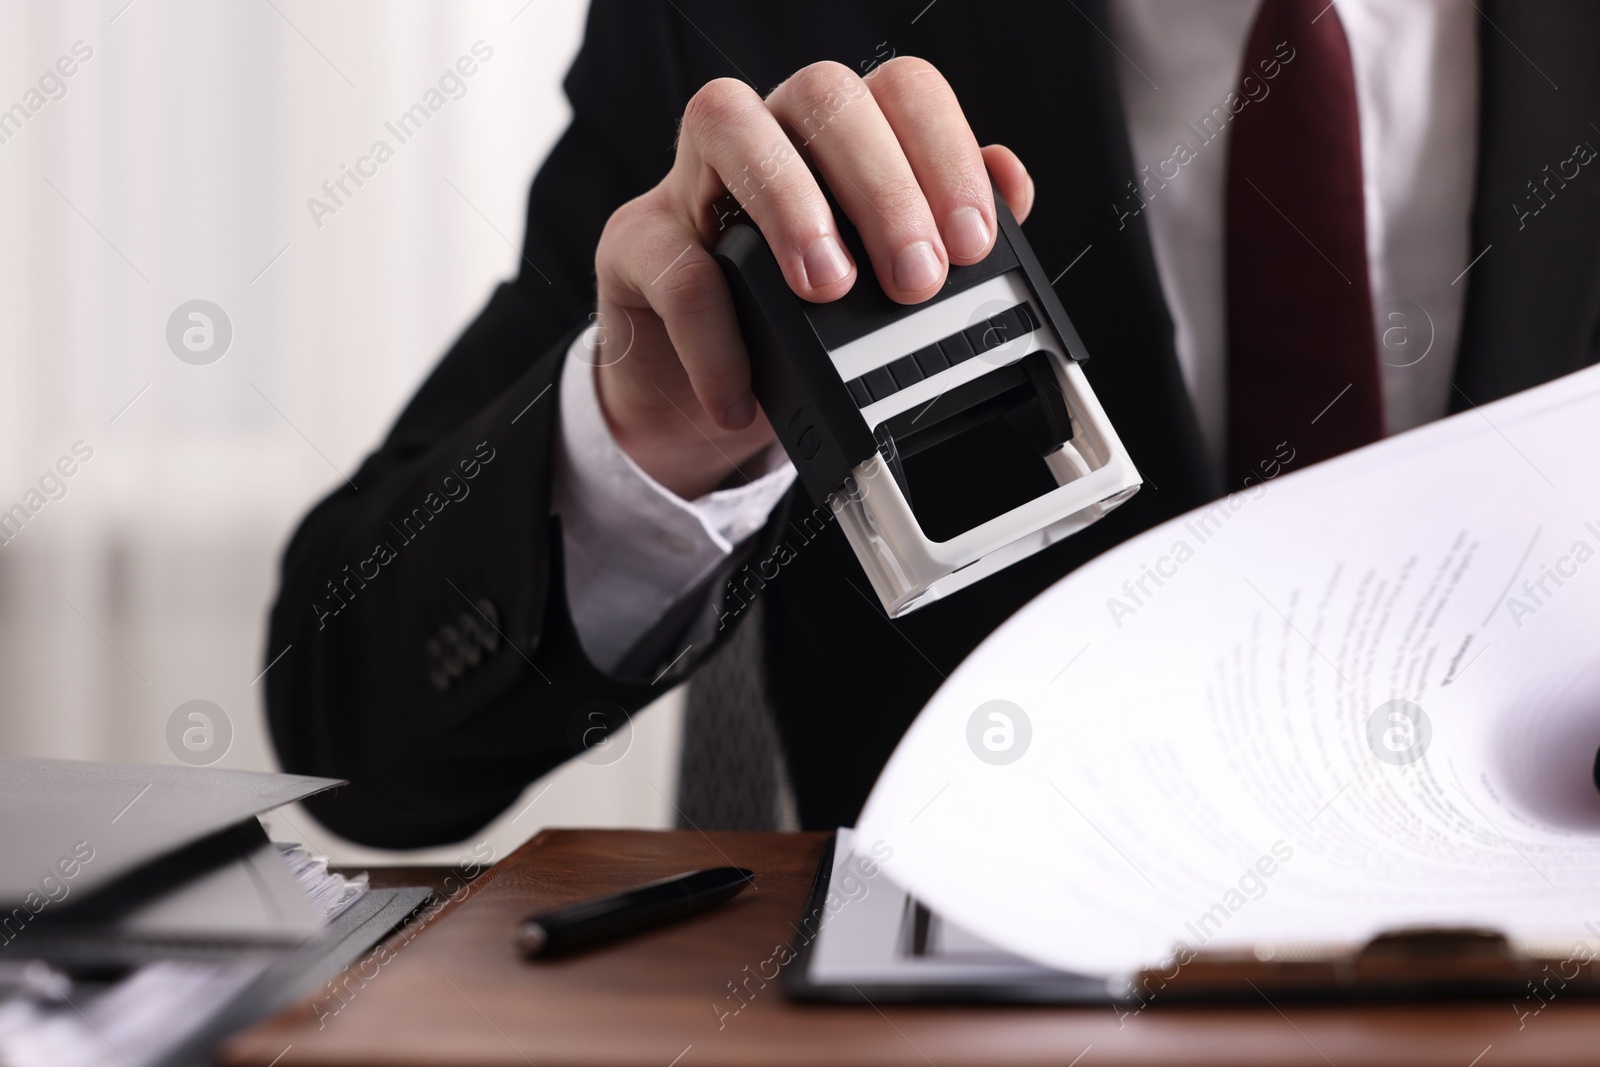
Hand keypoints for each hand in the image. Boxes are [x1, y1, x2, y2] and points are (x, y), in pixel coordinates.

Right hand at [590, 57, 1033, 499]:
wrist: (693, 402)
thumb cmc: (794, 333)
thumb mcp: (879, 298)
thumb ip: (942, 235)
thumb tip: (1013, 183)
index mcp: (841, 141)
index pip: (899, 91)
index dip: (944, 153)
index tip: (971, 242)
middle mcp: (768, 138)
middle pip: (822, 93)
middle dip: (882, 186)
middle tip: (915, 279)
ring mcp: (690, 180)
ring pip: (728, 120)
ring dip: (791, 201)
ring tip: (828, 290)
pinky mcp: (635, 244)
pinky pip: (672, 263)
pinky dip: (714, 337)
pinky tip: (743, 394)